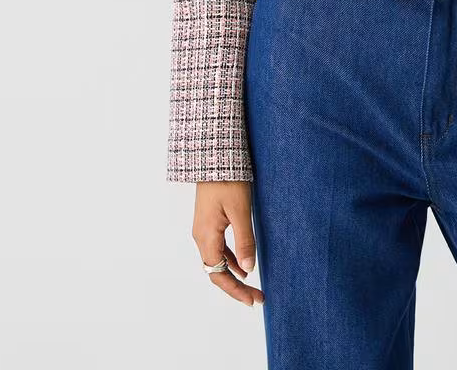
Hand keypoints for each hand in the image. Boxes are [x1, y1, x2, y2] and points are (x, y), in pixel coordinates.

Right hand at [192, 182, 264, 307]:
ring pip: (217, 261)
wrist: (213, 156)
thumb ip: (245, 241)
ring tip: (251, 284)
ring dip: (233, 273)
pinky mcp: (208, 221)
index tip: (253, 300)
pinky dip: (230, 259)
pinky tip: (243, 262)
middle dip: (236, 286)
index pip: (219, 274)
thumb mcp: (240, 211)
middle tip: (256, 296)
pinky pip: (218, 248)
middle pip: (216, 271)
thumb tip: (249, 270)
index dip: (236, 290)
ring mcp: (203, 229)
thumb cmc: (227, 180)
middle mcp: (200, 236)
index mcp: (206, 237)